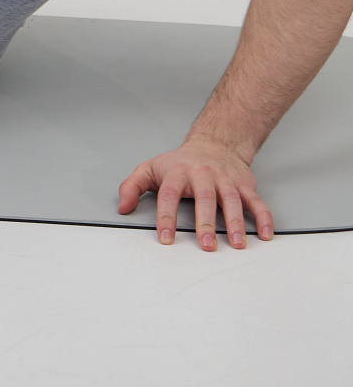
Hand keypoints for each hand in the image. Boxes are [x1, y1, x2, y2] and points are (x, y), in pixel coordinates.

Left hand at [117, 139, 274, 250]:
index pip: (168, 194)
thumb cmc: (180, 162)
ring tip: (237, 243)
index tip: (166, 238)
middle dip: (206, 222)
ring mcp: (225, 179)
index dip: (166, 217)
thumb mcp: (150, 169)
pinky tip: (264, 234)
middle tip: (206, 244)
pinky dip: (263, 217)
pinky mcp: (244, 184)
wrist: (214, 142)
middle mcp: (202, 174)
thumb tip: (122, 207)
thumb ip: (132, 186)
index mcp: (178, 172)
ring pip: (231, 199)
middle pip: (204, 198)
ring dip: (236, 222)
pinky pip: (256, 201)